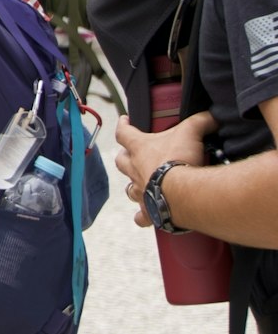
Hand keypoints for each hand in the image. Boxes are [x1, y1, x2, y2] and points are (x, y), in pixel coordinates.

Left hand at [115, 111, 216, 227]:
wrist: (184, 194)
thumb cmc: (181, 160)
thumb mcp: (191, 133)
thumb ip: (200, 121)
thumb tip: (212, 115)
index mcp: (140, 148)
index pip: (124, 132)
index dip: (123, 125)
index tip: (123, 120)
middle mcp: (135, 170)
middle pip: (121, 161)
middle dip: (124, 157)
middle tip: (129, 155)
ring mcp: (141, 191)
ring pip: (129, 188)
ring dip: (133, 185)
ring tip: (139, 184)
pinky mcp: (150, 210)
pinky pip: (142, 216)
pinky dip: (143, 216)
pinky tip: (144, 218)